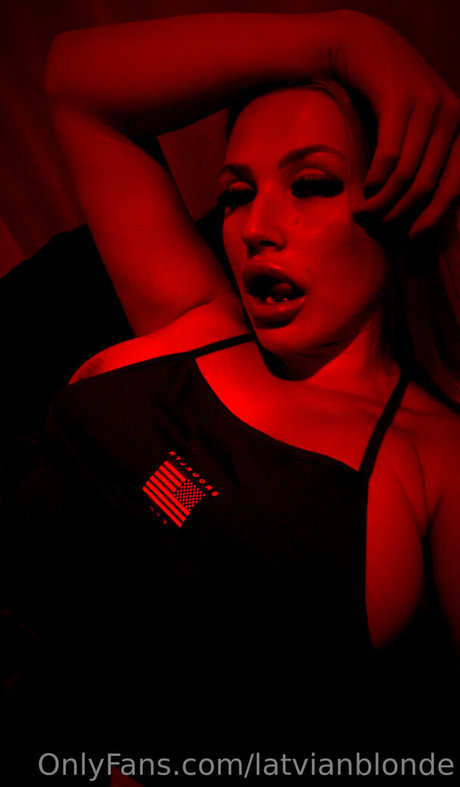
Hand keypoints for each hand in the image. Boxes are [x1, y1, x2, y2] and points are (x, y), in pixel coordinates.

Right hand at [333, 11, 459, 236]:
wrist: (365, 50)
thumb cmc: (390, 99)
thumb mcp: (417, 129)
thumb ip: (425, 160)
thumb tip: (421, 213)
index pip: (457, 185)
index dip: (435, 217)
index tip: (412, 238)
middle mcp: (453, 116)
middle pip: (427, 185)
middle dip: (400, 213)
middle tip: (378, 225)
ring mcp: (428, 106)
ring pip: (406, 175)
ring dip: (382, 202)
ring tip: (364, 213)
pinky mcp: (400, 101)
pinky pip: (389, 156)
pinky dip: (375, 180)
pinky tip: (364, 188)